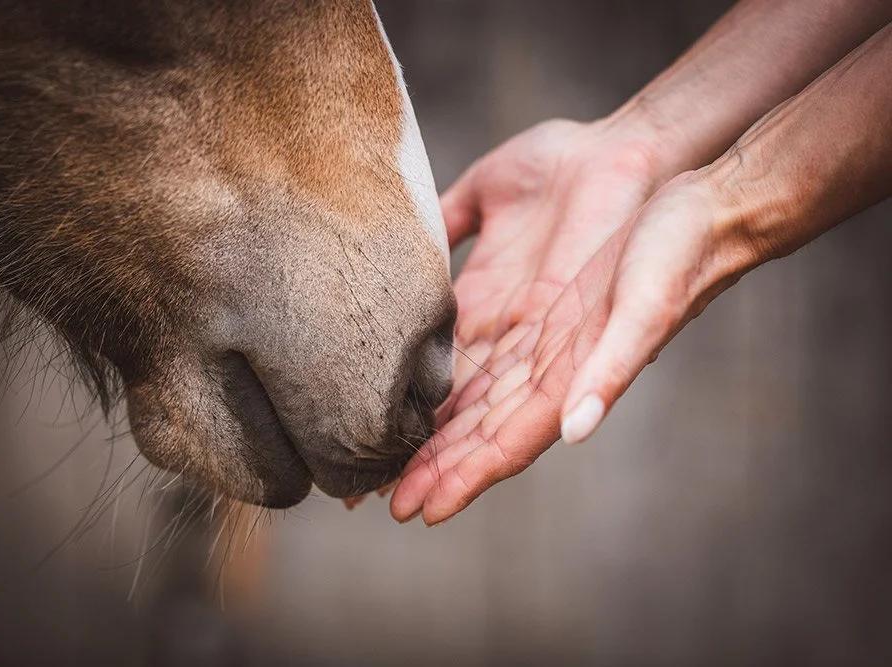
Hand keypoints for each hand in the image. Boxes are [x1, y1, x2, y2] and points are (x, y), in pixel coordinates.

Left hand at [392, 174, 743, 523]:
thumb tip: (574, 432)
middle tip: (381, 498)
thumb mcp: (646, 308)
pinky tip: (421, 390)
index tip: (419, 510)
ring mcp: (545, 345)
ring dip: (435, 433)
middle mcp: (553, 372)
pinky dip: (450, 381)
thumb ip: (610, 371)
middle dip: (433, 467)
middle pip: (479, 432)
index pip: (506, 444)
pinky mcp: (539, 313)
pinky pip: (483, 355)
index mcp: (574, 379)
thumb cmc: (682, 257)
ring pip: (475, 400)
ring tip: (389, 456)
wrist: (701, 213)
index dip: (461, 478)